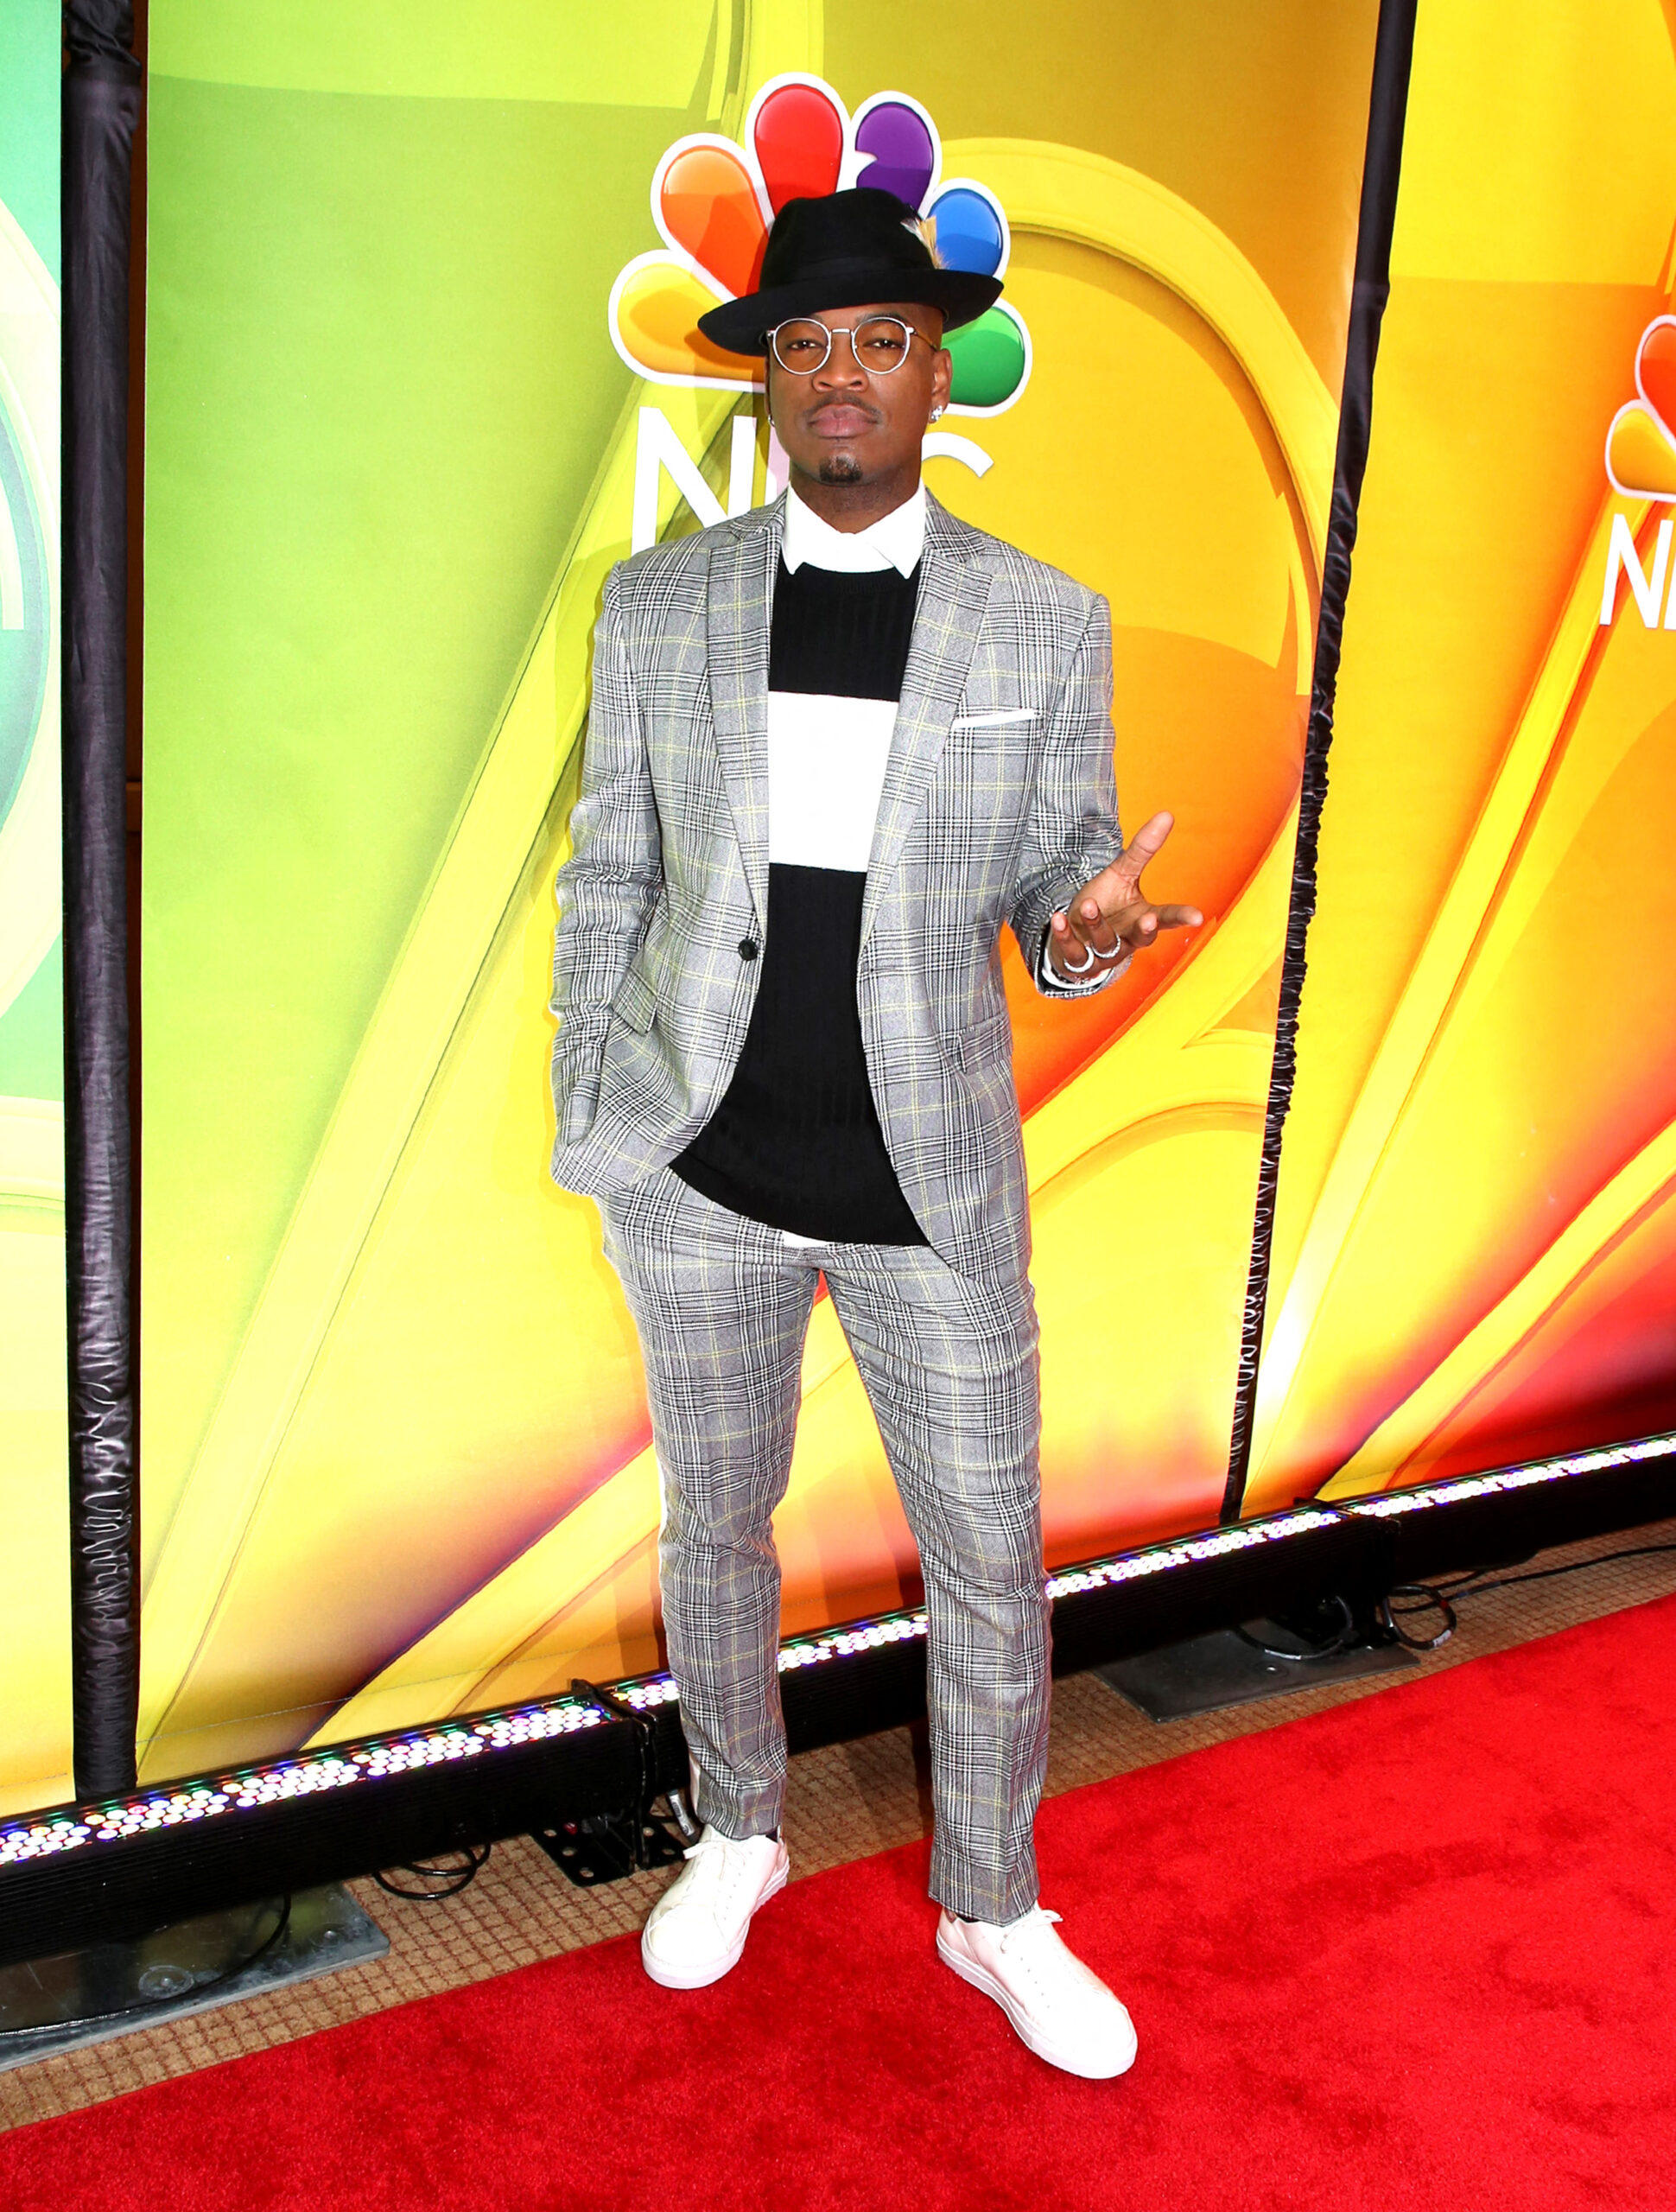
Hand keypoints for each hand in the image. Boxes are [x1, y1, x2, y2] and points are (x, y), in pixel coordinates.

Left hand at [1047, 811, 1202, 979]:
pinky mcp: (1080, 960)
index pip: (1167, 918)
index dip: (1182, 917)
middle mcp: (1128, 939)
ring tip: (1089, 904)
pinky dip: (1065, 936)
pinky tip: (1059, 918)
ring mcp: (1104, 953)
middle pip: (1143, 938)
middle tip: (1149, 918)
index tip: (1198, 917)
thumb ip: (1143, 849)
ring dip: (1097, 924)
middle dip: (1146, 929)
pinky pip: (1074, 953)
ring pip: (1105, 943)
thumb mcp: (1123, 873)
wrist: (1076, 931)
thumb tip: (1167, 814)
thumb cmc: (1107, 902)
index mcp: (1143, 919)